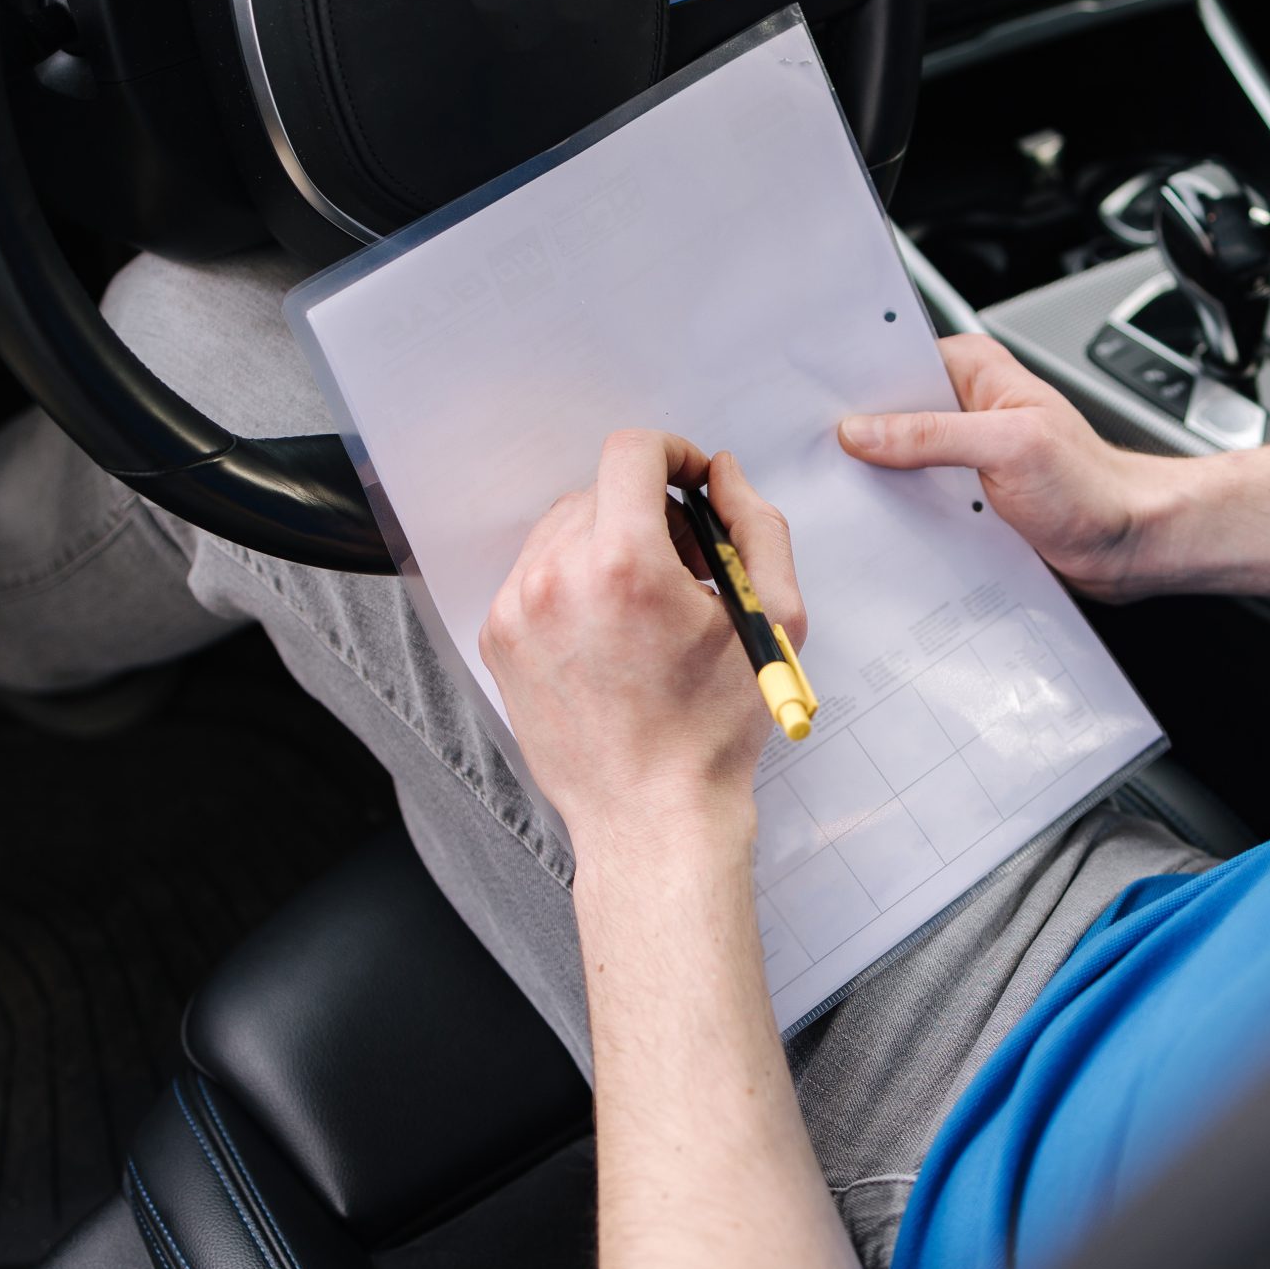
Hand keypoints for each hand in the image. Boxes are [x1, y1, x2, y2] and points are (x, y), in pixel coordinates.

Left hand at [479, 431, 805, 866]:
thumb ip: (756, 526)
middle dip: (647, 512)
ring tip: (646, 607)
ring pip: (563, 529)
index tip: (690, 482)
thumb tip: (722, 475)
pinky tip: (610, 634)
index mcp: (624, 564)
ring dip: (607, 544)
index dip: (671, 454)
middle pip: (599, 490)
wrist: (650, 816)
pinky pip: (537, 574)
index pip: (631, 452)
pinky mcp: (499, 638)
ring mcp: (517, 608)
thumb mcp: (771, 618)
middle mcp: (557, 576)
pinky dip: (574, 583)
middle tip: (685, 569)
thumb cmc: (714, 730)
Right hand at [838, 334, 1184, 602]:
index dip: (856, 390)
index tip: (820, 415)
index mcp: (974, 369)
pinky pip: (915, 497)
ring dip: (882, 483)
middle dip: (862, 441)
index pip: (893, 366)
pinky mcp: (962, 492)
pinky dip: (902, 512)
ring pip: (897, 461)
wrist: (1125, 543)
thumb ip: (934, 435)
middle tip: (833, 463)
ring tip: (863, 497)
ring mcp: (961, 451)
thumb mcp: (1010, 447)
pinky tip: (891, 524)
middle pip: (888, 416)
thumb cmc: (1091, 486)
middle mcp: (965, 404)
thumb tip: (864, 431)